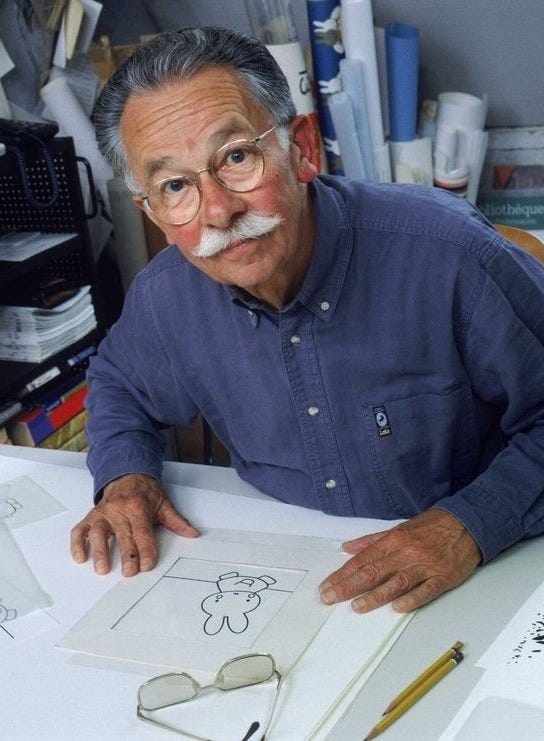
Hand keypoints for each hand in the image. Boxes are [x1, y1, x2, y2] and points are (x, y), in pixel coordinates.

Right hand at [70, 473, 198, 576]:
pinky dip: (77, 544)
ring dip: (99, 551)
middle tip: (129, 572)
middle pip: (122, 534)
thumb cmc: (145, 493)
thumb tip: (193, 534)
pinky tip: (81, 558)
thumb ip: (177, 521)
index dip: (145, 548)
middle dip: (127, 554)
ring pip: (98, 532)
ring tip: (102, 569)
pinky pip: (80, 530)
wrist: (128, 475)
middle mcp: (118, 509)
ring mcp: (102, 513)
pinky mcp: (91, 517)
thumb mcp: (163, 504)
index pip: (142, 530)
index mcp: (137, 506)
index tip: (148, 564)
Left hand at [319, 509, 481, 612]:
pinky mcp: (442, 578)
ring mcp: (424, 566)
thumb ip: (371, 540)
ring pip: (396, 582)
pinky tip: (397, 607)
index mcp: (393, 540)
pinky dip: (411, 599)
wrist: (466, 523)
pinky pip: (425, 591)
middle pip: (373, 572)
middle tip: (329, 598)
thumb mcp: (398, 528)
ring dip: (375, 595)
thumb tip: (347, 547)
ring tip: (356, 606)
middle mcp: (406, 552)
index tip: (327, 586)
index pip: (362, 560)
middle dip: (349, 586)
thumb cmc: (430, 527)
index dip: (343, 573)